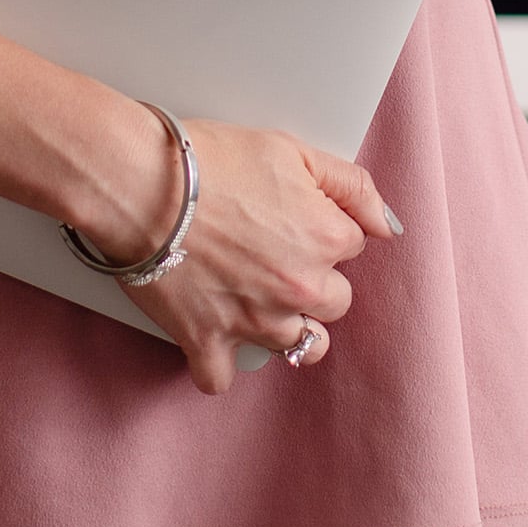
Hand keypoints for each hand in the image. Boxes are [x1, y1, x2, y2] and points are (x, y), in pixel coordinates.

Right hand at [76, 106, 400, 395]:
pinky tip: (212, 336)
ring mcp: (255, 322)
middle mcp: (298, 288)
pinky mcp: (208, 341)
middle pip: (333, 301)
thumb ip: (351, 185)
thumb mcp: (289, 148)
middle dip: (310, 279)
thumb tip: (388, 225)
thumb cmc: (207, 158)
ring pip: (297, 346)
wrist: (139, 181)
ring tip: (253, 294)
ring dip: (282, 325)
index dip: (320, 225)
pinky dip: (217, 362)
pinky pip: (221, 378)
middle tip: (270, 249)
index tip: (290, 213)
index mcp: (324, 239)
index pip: (351, 246)